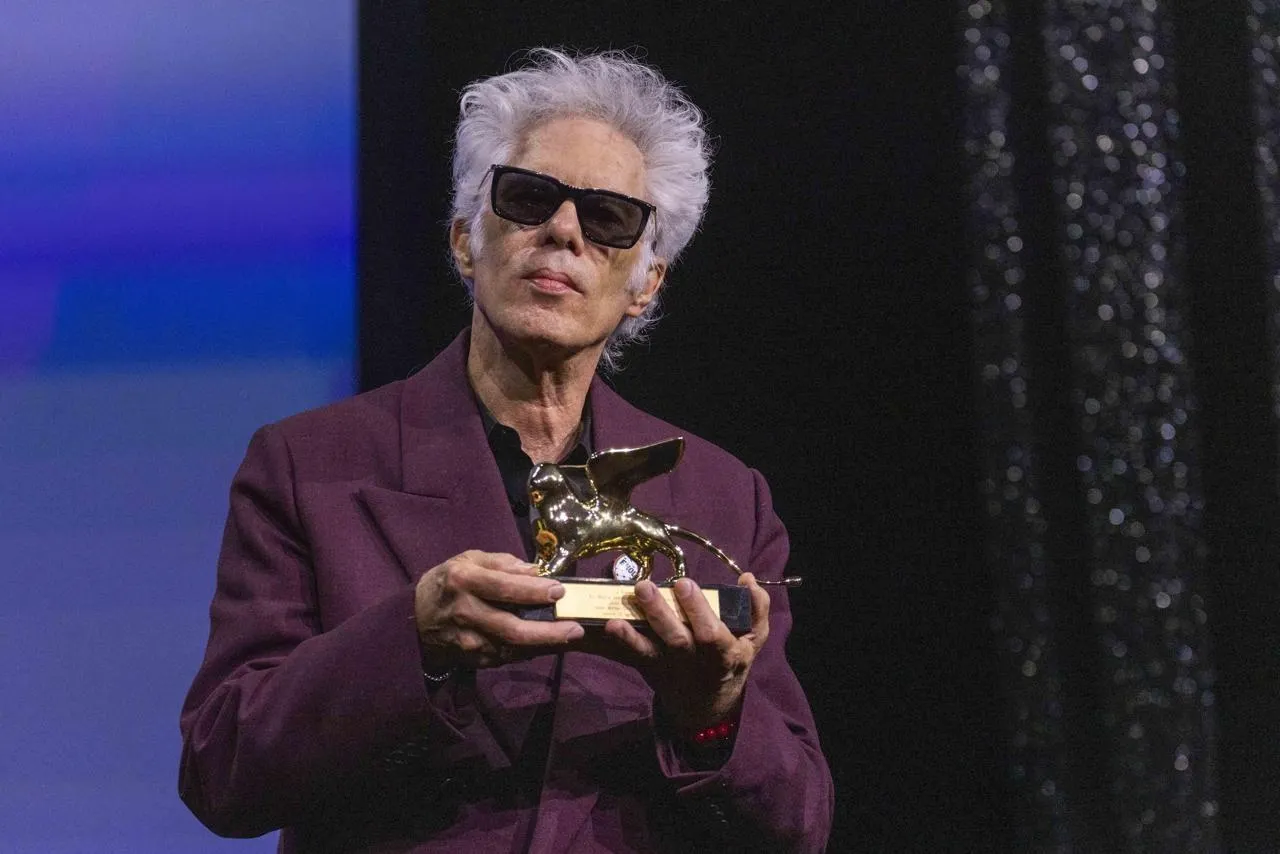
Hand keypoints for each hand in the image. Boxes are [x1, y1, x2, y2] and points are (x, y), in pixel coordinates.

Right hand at [414, 550, 583, 668]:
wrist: (415, 618)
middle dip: (548, 631)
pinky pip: (506, 657)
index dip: (534, 591)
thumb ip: (503, 563)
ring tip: (569, 638)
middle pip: (512, 628)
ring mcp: (467, 640)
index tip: (560, 591)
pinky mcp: (471, 658)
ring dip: (544, 645)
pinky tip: (546, 645)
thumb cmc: (449, 581)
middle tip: (576, 629)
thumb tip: (536, 572)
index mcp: (464, 580)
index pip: (504, 588)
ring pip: (512, 647)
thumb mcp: (469, 559)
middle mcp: (465, 612)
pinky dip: (529, 651)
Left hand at [593, 573, 770, 731]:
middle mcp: (694, 662)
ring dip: (633, 630)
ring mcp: (668, 667)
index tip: (683, 583)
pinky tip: (608, 625)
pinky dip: (620, 642)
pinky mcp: (649, 668)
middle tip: (645, 586)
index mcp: (724, 655)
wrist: (708, 705)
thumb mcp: (754, 638)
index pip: (711, 635)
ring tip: (620, 607)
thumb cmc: (732, 660)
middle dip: (660, 613)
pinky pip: (632, 656)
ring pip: (650, 650)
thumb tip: (747, 578)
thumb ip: (757, 607)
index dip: (698, 610)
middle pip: (677, 640)